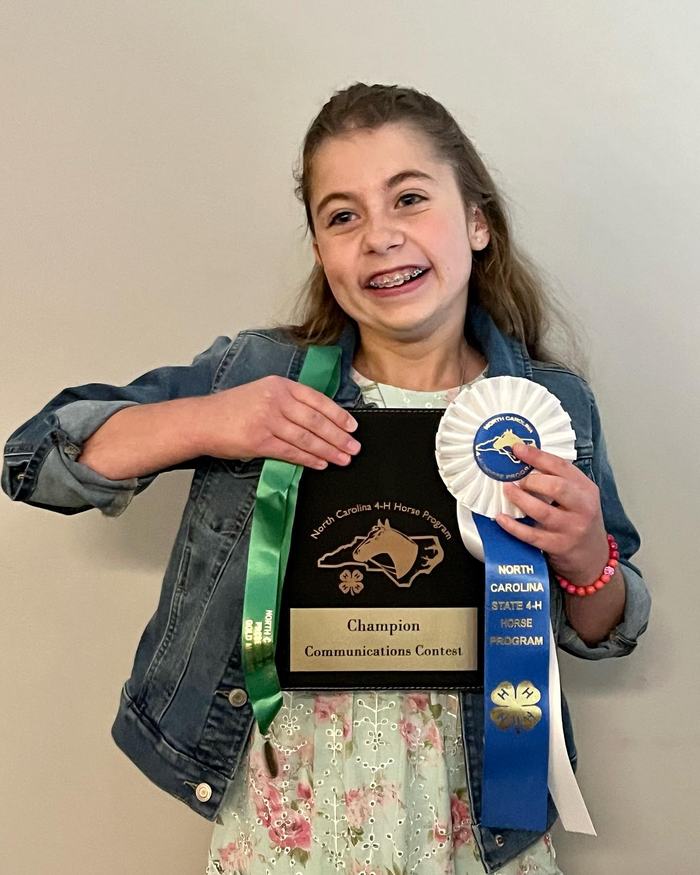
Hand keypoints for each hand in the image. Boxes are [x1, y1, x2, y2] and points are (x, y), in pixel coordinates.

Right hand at [199, 376, 360, 469]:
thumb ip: (288, 402)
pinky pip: (291, 452)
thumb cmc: (233, 409)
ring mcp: (268, 420)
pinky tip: (321, 464)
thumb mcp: (263, 393)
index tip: (353, 426)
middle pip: (316, 420)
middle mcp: (276, 399)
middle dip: (338, 436)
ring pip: (306, 437)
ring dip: (328, 450)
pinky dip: (309, 459)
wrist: (203, 420)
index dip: (338, 414)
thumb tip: (320, 421)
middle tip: (354, 447)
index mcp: (280, 385)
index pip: (317, 399)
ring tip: (344, 458)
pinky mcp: (260, 441)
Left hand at [495, 443, 608, 585]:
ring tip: (507, 491)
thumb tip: (525, 461)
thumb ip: (558, 480)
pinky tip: (501, 518)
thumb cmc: (579, 520)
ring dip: (520, 499)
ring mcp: (571, 528)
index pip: (562, 467)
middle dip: (532, 481)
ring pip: (542, 511)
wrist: (593, 556)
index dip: (537, 456)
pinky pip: (532, 535)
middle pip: (556, 487)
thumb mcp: (578, 497)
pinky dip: (513, 526)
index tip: (518, 449)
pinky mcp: (558, 546)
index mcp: (586, 489)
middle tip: (517, 480)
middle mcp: (583, 507)